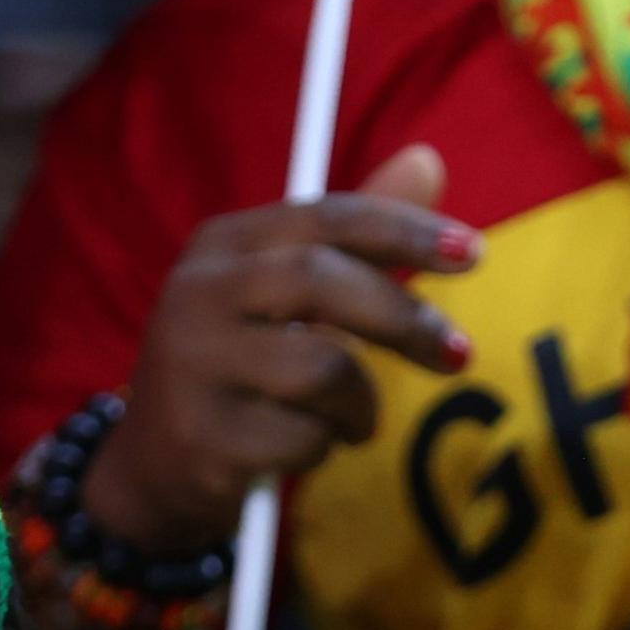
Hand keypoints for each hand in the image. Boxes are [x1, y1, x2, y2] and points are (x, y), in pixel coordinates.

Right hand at [89, 145, 481, 555]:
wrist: (155, 469)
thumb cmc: (242, 368)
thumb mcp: (289, 295)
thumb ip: (356, 237)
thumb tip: (429, 160)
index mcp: (222, 244)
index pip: (324, 218)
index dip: (403, 229)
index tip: (474, 253)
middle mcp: (197, 294)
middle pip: (321, 281)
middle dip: (403, 318)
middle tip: (458, 355)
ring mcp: (193, 367)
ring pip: (323, 369)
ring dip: (361, 404)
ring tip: (351, 420)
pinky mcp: (201, 438)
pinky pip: (303, 438)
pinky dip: (321, 448)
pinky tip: (295, 448)